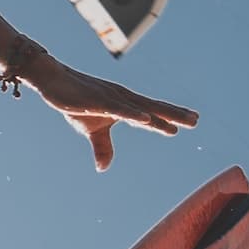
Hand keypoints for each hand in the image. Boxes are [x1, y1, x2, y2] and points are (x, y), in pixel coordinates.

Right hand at [27, 54, 199, 170]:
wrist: (52, 80)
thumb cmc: (74, 101)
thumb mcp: (91, 129)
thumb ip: (103, 147)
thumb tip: (103, 168)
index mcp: (124, 105)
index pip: (151, 112)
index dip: (170, 117)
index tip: (190, 121)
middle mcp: (122, 99)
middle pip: (153, 108)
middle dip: (174, 114)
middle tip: (196, 120)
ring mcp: (111, 99)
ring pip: (140, 108)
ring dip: (160, 115)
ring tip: (179, 123)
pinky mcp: (98, 101)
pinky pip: (118, 109)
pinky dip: (133, 114)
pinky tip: (147, 119)